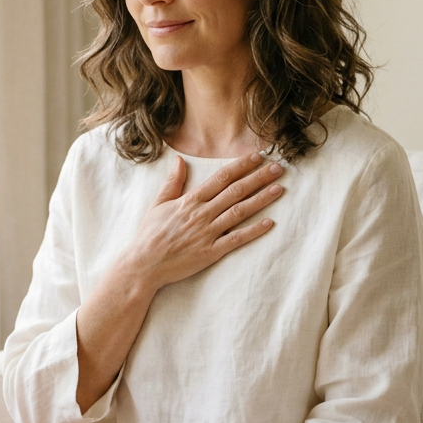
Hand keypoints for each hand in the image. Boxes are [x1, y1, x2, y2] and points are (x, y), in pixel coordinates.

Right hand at [114, 151, 284, 291]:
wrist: (143, 264)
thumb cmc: (150, 234)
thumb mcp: (159, 204)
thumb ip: (172, 182)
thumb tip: (180, 160)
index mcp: (190, 201)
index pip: (221, 178)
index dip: (241, 166)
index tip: (257, 157)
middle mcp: (201, 214)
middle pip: (235, 191)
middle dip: (258, 178)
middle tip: (278, 168)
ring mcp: (207, 233)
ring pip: (239, 212)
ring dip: (261, 200)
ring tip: (279, 189)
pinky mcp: (210, 252)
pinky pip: (236, 239)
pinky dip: (253, 231)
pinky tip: (269, 223)